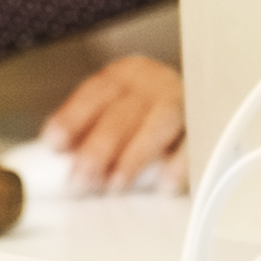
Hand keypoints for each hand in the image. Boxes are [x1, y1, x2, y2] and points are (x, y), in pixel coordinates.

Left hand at [39, 51, 188, 193]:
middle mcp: (153, 83)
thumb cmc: (142, 115)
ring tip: (116, 184)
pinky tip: (164, 183)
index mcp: (124, 76)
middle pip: (124, 111)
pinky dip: (179, 163)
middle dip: (100, 148)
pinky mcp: (204, 125)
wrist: (194, 101)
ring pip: (159, 123)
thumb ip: (85, 134)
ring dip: (135, 157)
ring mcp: (181, 102)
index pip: (95, 91)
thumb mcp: (111, 114)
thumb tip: (58, 162)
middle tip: (83, 178)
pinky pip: (194, 142)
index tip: (56, 142)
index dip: (73, 117)